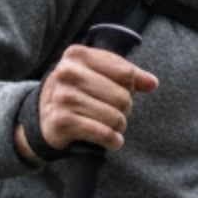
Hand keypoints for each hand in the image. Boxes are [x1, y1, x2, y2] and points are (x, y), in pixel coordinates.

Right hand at [21, 44, 159, 158]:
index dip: (131, 87)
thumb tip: (152, 82)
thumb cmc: (79, 92)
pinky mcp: (63, 121)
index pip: (126, 73)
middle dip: (124, 110)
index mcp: (78, 55)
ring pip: (116, 119)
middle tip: (112, 112)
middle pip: (123, 98)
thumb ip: (128, 75)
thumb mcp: (99, 75)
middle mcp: (68, 72)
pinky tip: (110, 140)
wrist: (45, 115)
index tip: (123, 91)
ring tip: (108, 125)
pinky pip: (105, 134)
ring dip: (118, 128)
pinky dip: (113, 142)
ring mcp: (63, 97)